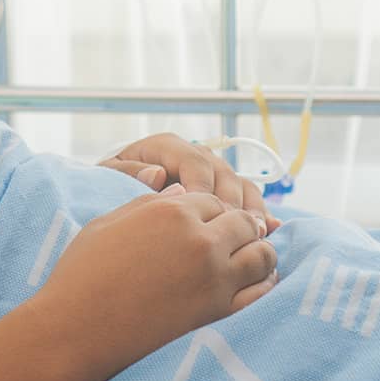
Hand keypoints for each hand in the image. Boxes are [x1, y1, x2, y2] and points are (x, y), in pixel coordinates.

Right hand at [37, 190, 278, 376]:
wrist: (76, 330)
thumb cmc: (82, 274)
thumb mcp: (108, 223)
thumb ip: (149, 203)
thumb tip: (182, 192)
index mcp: (172, 211)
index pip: (212, 200)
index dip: (208, 211)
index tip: (204, 224)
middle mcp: (200, 240)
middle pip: (244, 222)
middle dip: (239, 228)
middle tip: (232, 240)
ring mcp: (214, 277)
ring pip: (262, 254)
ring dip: (259, 252)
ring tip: (249, 259)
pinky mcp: (219, 312)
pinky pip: (260, 292)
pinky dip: (263, 284)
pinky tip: (255, 284)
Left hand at [100, 133, 282, 233]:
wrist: (115, 198)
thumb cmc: (111, 186)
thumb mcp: (109, 177)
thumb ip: (129, 173)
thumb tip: (157, 174)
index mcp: (166, 147)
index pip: (193, 162)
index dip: (202, 187)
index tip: (205, 215)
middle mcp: (194, 155)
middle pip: (223, 172)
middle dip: (231, 201)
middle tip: (237, 229)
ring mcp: (211, 174)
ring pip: (240, 185)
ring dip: (250, 209)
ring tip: (256, 234)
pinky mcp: (222, 193)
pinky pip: (247, 199)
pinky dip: (258, 215)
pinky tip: (269, 233)